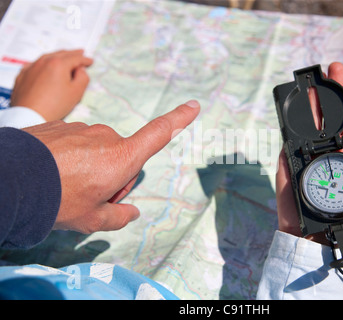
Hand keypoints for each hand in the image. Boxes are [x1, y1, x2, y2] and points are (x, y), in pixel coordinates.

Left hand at [10, 49, 93, 120]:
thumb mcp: (76, 92)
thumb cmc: (56, 105)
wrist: (29, 115)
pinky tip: (44, 66)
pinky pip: (34, 64)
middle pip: (61, 54)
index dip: (85, 59)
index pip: (75, 58)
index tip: (90, 61)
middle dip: (72, 53)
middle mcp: (43, 61)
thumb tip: (80, 70)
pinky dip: (43, 63)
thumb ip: (83, 78)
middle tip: (80, 52)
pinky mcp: (22, 75)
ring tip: (63, 57)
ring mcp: (31, 67)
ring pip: (47, 57)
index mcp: (58, 64)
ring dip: (57, 56)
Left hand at [22, 100, 200, 233]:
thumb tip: (131, 213)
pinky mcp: (60, 125)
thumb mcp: (92, 219)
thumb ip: (118, 217)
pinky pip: (73, 143)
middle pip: (121, 157)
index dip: (179, 120)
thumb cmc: (59, 201)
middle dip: (112, 176)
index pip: (159, 133)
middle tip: (89, 199)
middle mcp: (107, 137)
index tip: (194, 105)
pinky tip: (52, 173)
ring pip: (95, 151)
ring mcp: (81, 128)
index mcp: (123, 158)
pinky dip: (69, 158)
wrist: (10, 180)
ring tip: (65, 187)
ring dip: (89, 168)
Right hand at [276, 62, 342, 242]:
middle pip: (329, 115)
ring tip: (313, 81)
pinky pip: (289, 136)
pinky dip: (290, 120)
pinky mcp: (288, 158)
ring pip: (308, 121)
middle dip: (332, 91)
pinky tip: (293, 104)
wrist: (311, 231)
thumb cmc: (342, 215)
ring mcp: (305, 152)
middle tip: (333, 68)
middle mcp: (325, 149)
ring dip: (311, 100)